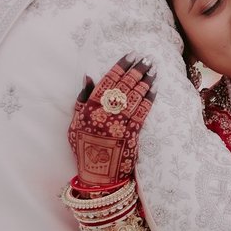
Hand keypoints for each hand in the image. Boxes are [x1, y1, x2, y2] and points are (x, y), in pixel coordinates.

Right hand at [68, 55, 155, 187]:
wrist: (98, 174)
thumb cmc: (84, 148)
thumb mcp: (74, 124)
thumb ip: (81, 100)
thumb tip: (88, 77)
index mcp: (89, 108)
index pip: (107, 81)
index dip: (120, 66)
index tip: (130, 55)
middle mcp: (105, 113)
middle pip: (124, 85)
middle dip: (136, 70)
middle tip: (147, 58)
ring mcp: (119, 123)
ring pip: (135, 96)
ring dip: (146, 80)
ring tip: (154, 68)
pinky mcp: (132, 133)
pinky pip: (142, 111)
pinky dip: (149, 98)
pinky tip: (155, 87)